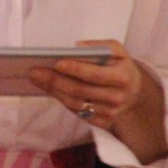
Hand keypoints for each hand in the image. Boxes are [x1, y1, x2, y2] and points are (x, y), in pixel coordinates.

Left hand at [29, 40, 147, 130]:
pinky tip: (48, 89)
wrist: (132, 90)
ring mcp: (111, 112)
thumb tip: (77, 46)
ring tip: (35, 78)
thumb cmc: (119, 65)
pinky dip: (61, 100)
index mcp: (122, 77)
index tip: (57, 62)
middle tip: (34, 71)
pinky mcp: (103, 122)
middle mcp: (118, 97)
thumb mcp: (116, 49)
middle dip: (54, 80)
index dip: (76, 69)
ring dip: (53, 91)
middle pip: (80, 90)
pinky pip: (77, 112)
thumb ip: (99, 45)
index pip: (95, 75)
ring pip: (75, 103)